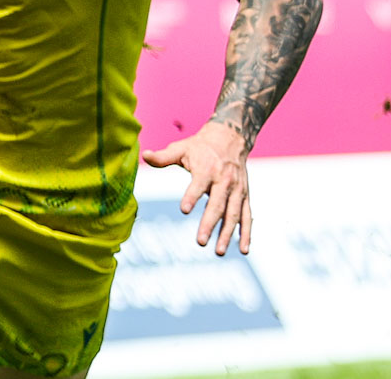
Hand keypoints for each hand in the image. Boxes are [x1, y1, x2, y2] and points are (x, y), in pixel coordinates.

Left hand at [142, 121, 253, 255]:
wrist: (231, 138)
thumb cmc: (200, 146)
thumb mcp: (181, 148)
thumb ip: (163, 156)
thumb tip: (143, 155)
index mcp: (207, 169)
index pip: (198, 185)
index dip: (192, 196)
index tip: (184, 210)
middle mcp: (225, 181)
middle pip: (217, 205)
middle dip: (209, 224)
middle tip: (199, 242)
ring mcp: (237, 190)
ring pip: (233, 214)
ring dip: (227, 234)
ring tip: (218, 251)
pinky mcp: (244, 197)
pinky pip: (247, 216)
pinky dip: (246, 233)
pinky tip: (243, 250)